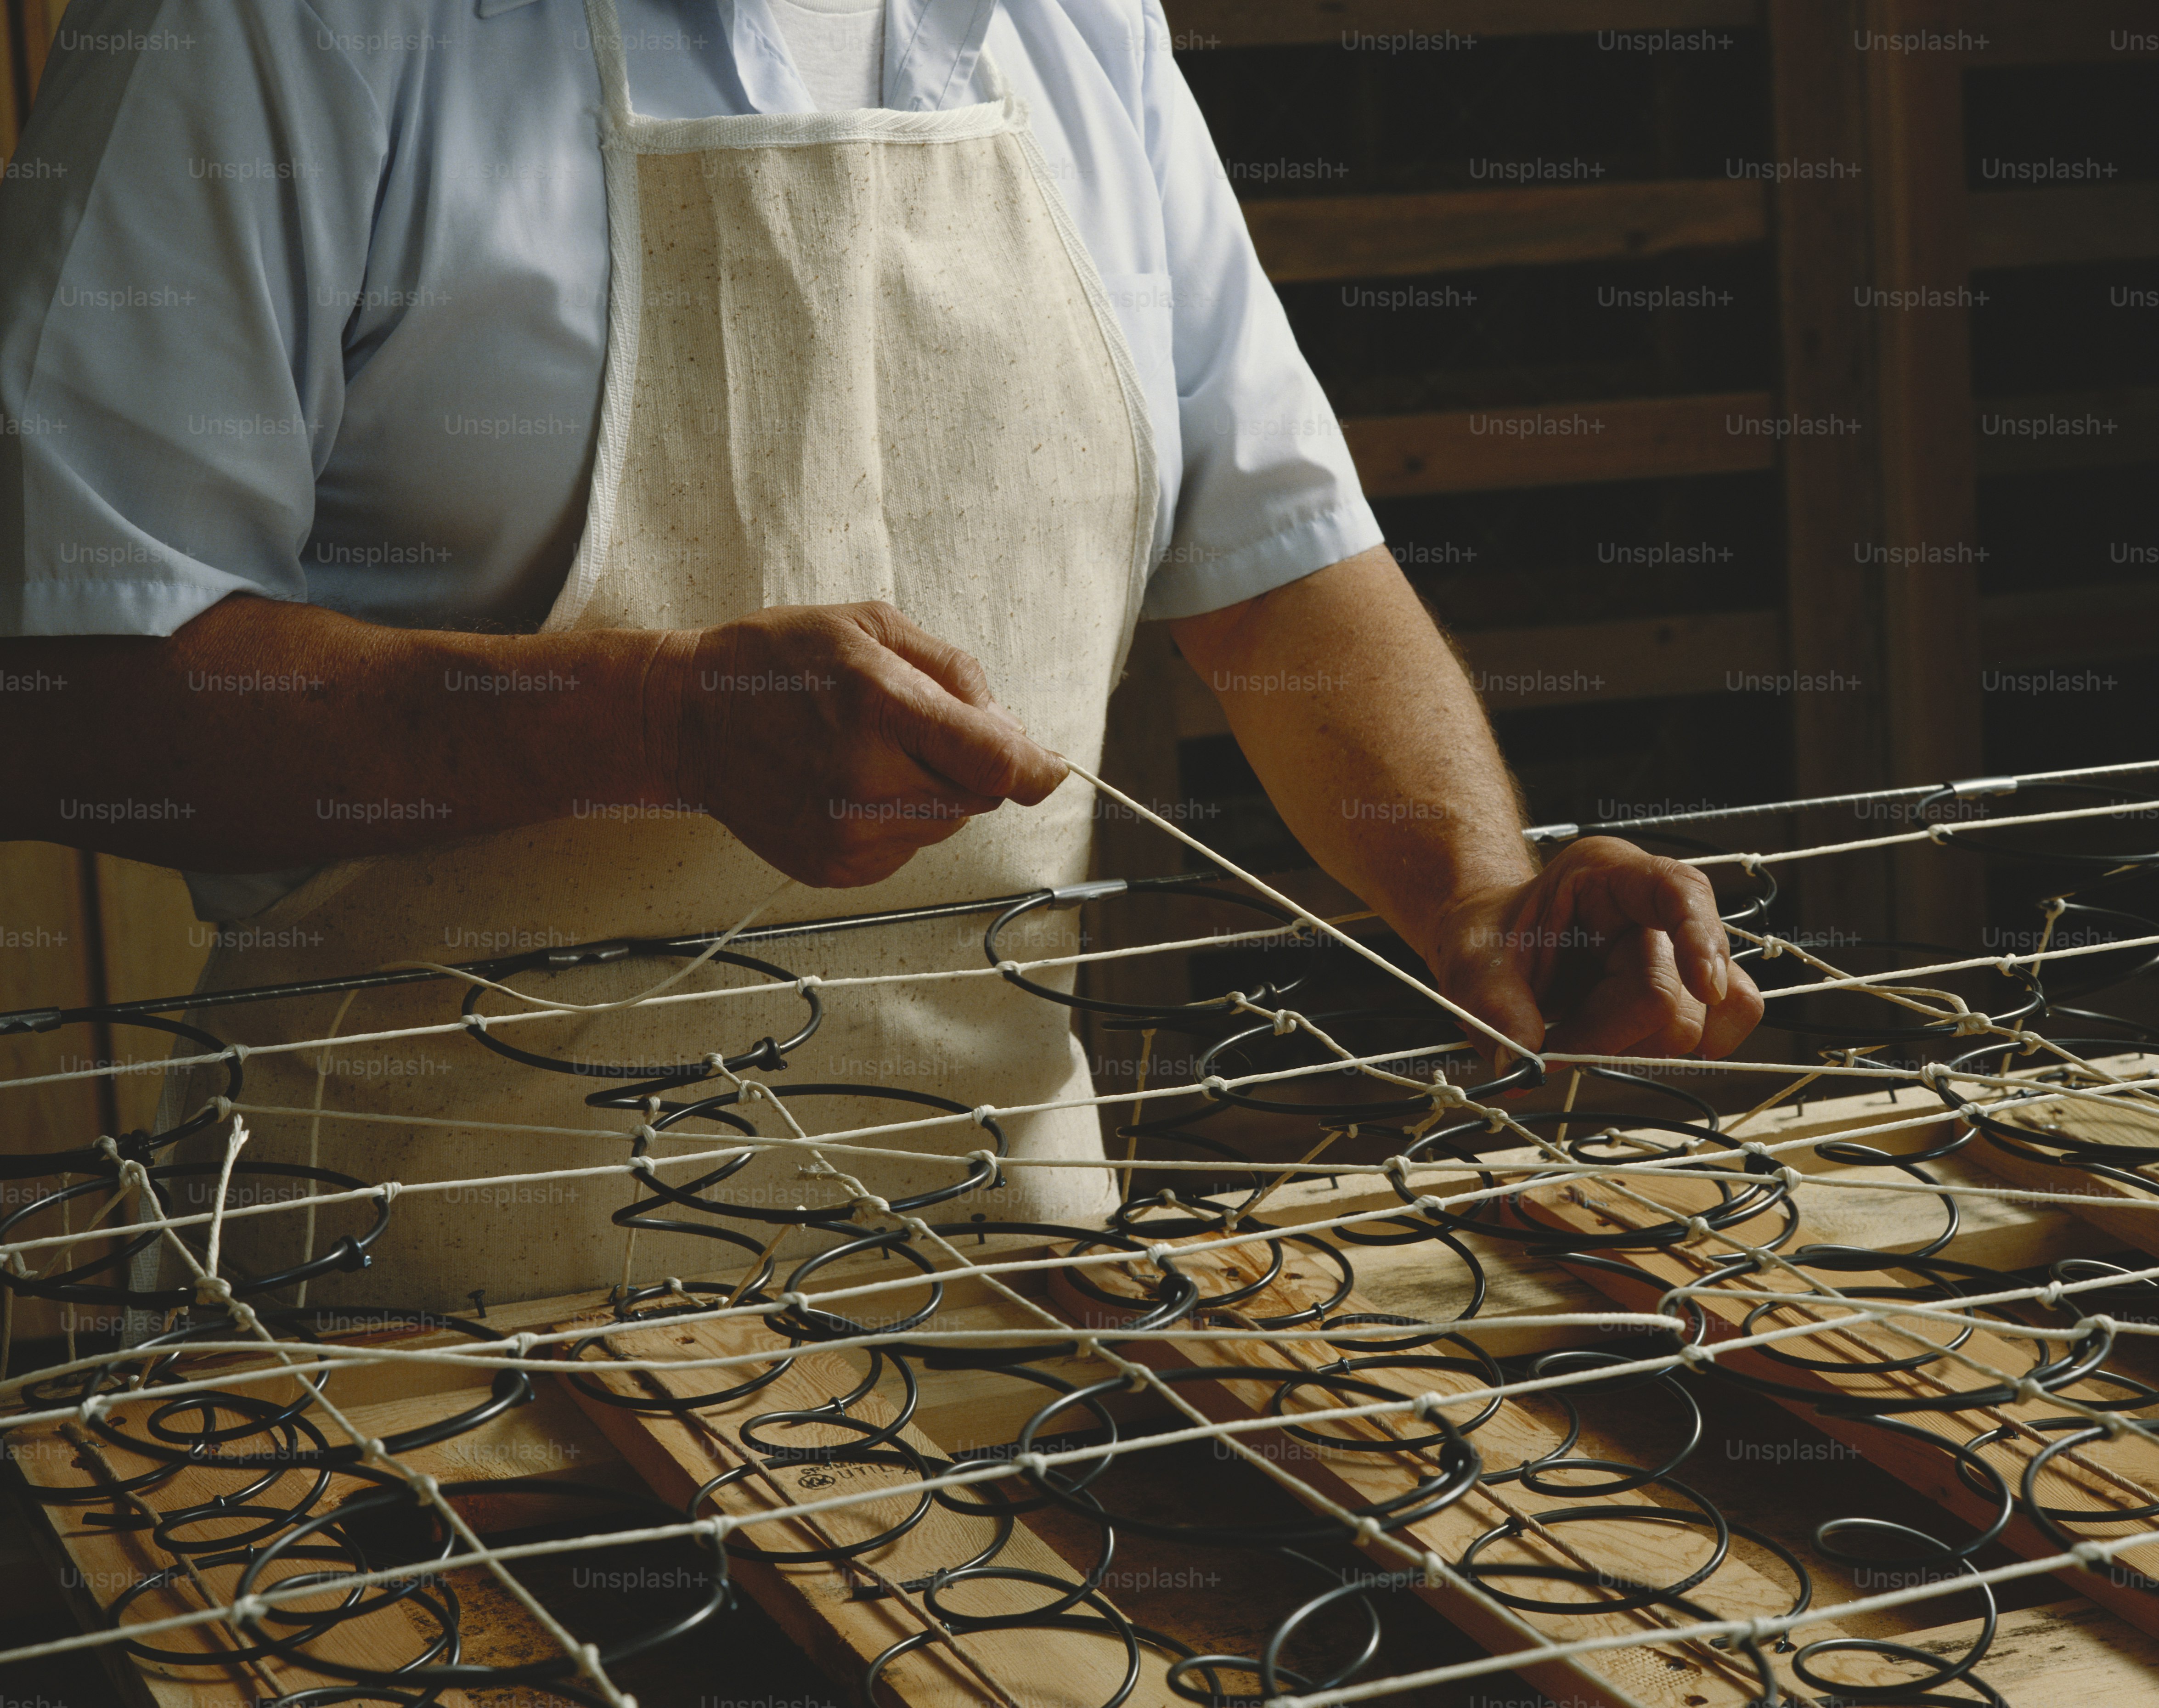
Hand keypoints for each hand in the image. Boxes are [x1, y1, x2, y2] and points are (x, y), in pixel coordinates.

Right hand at [651, 601, 1067, 886]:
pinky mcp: (836, 869)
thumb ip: (953, 672)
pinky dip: (896, 819)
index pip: (996, 762)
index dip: (1038, 768)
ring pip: (945, 824)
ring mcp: (848, 834)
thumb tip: (1011, 726)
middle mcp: (866, 782)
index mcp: (879, 709)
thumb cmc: (774, 662)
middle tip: (914, 728)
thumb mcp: (868, 627)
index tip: (1051, 766)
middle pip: (977, 795)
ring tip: (867, 752)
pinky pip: (907, 849)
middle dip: (967, 764)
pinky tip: (848, 784)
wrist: (685, 720)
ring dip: (930, 790)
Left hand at [1422, 836, 1763, 1061]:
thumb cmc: (1489, 940)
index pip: (1678, 890)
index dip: (1699, 938)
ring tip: (1573, 1038)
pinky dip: (1669, 1053)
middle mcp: (1650, 906)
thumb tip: (1524, 1068)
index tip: (1706, 989)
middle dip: (1610, 1034)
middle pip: (1674, 990)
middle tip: (1552, 1044)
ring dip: (1631, 1049)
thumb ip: (1497, 1008)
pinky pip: (1714, 1027)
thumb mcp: (1472, 963)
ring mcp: (1672, 950)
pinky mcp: (1682, 990)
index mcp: (1604, 872)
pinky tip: (1622, 1051)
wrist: (1491, 947)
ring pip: (1694, 1022)